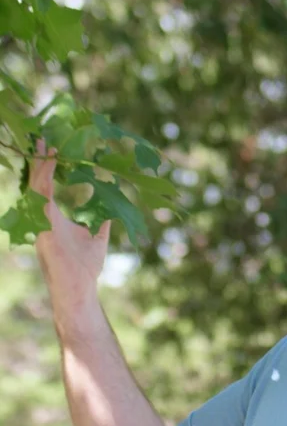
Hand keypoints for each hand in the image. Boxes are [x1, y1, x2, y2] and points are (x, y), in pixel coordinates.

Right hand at [32, 139, 109, 311]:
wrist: (80, 287)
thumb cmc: (86, 268)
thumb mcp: (98, 240)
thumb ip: (102, 224)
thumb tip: (111, 213)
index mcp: (54, 218)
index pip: (47, 186)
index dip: (49, 168)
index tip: (53, 148)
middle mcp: (44, 216)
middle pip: (37, 182)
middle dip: (39, 160)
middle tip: (42, 137)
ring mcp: (41, 221)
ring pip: (36, 187)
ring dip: (40, 166)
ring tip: (45, 145)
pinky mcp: (42, 227)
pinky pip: (41, 198)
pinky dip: (44, 180)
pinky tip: (49, 166)